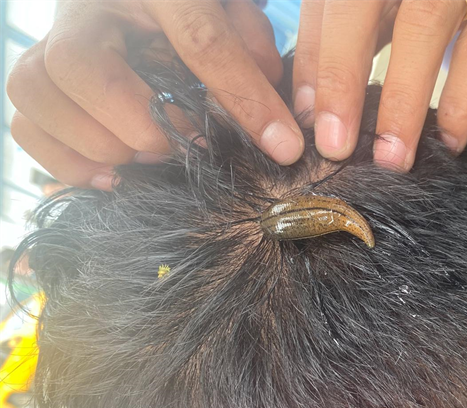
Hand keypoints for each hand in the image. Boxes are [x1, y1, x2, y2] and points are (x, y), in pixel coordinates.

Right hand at [6, 0, 304, 189]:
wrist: (144, 4)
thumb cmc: (200, 8)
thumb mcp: (235, 16)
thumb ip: (253, 55)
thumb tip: (274, 128)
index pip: (200, 41)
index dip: (244, 99)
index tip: (283, 147)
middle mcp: (88, 7)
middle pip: (79, 64)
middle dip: (135, 124)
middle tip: (175, 150)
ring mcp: (51, 38)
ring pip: (32, 88)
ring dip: (94, 143)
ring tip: (143, 162)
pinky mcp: (37, 75)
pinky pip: (24, 121)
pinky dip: (62, 159)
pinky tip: (111, 175)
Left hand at [294, 0, 466, 171]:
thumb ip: (370, 22)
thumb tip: (322, 92)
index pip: (328, 0)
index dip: (313, 59)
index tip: (307, 117)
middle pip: (358, 6)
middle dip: (340, 77)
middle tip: (333, 145)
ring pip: (421, 25)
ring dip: (400, 99)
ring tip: (391, 159)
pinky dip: (462, 98)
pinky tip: (450, 141)